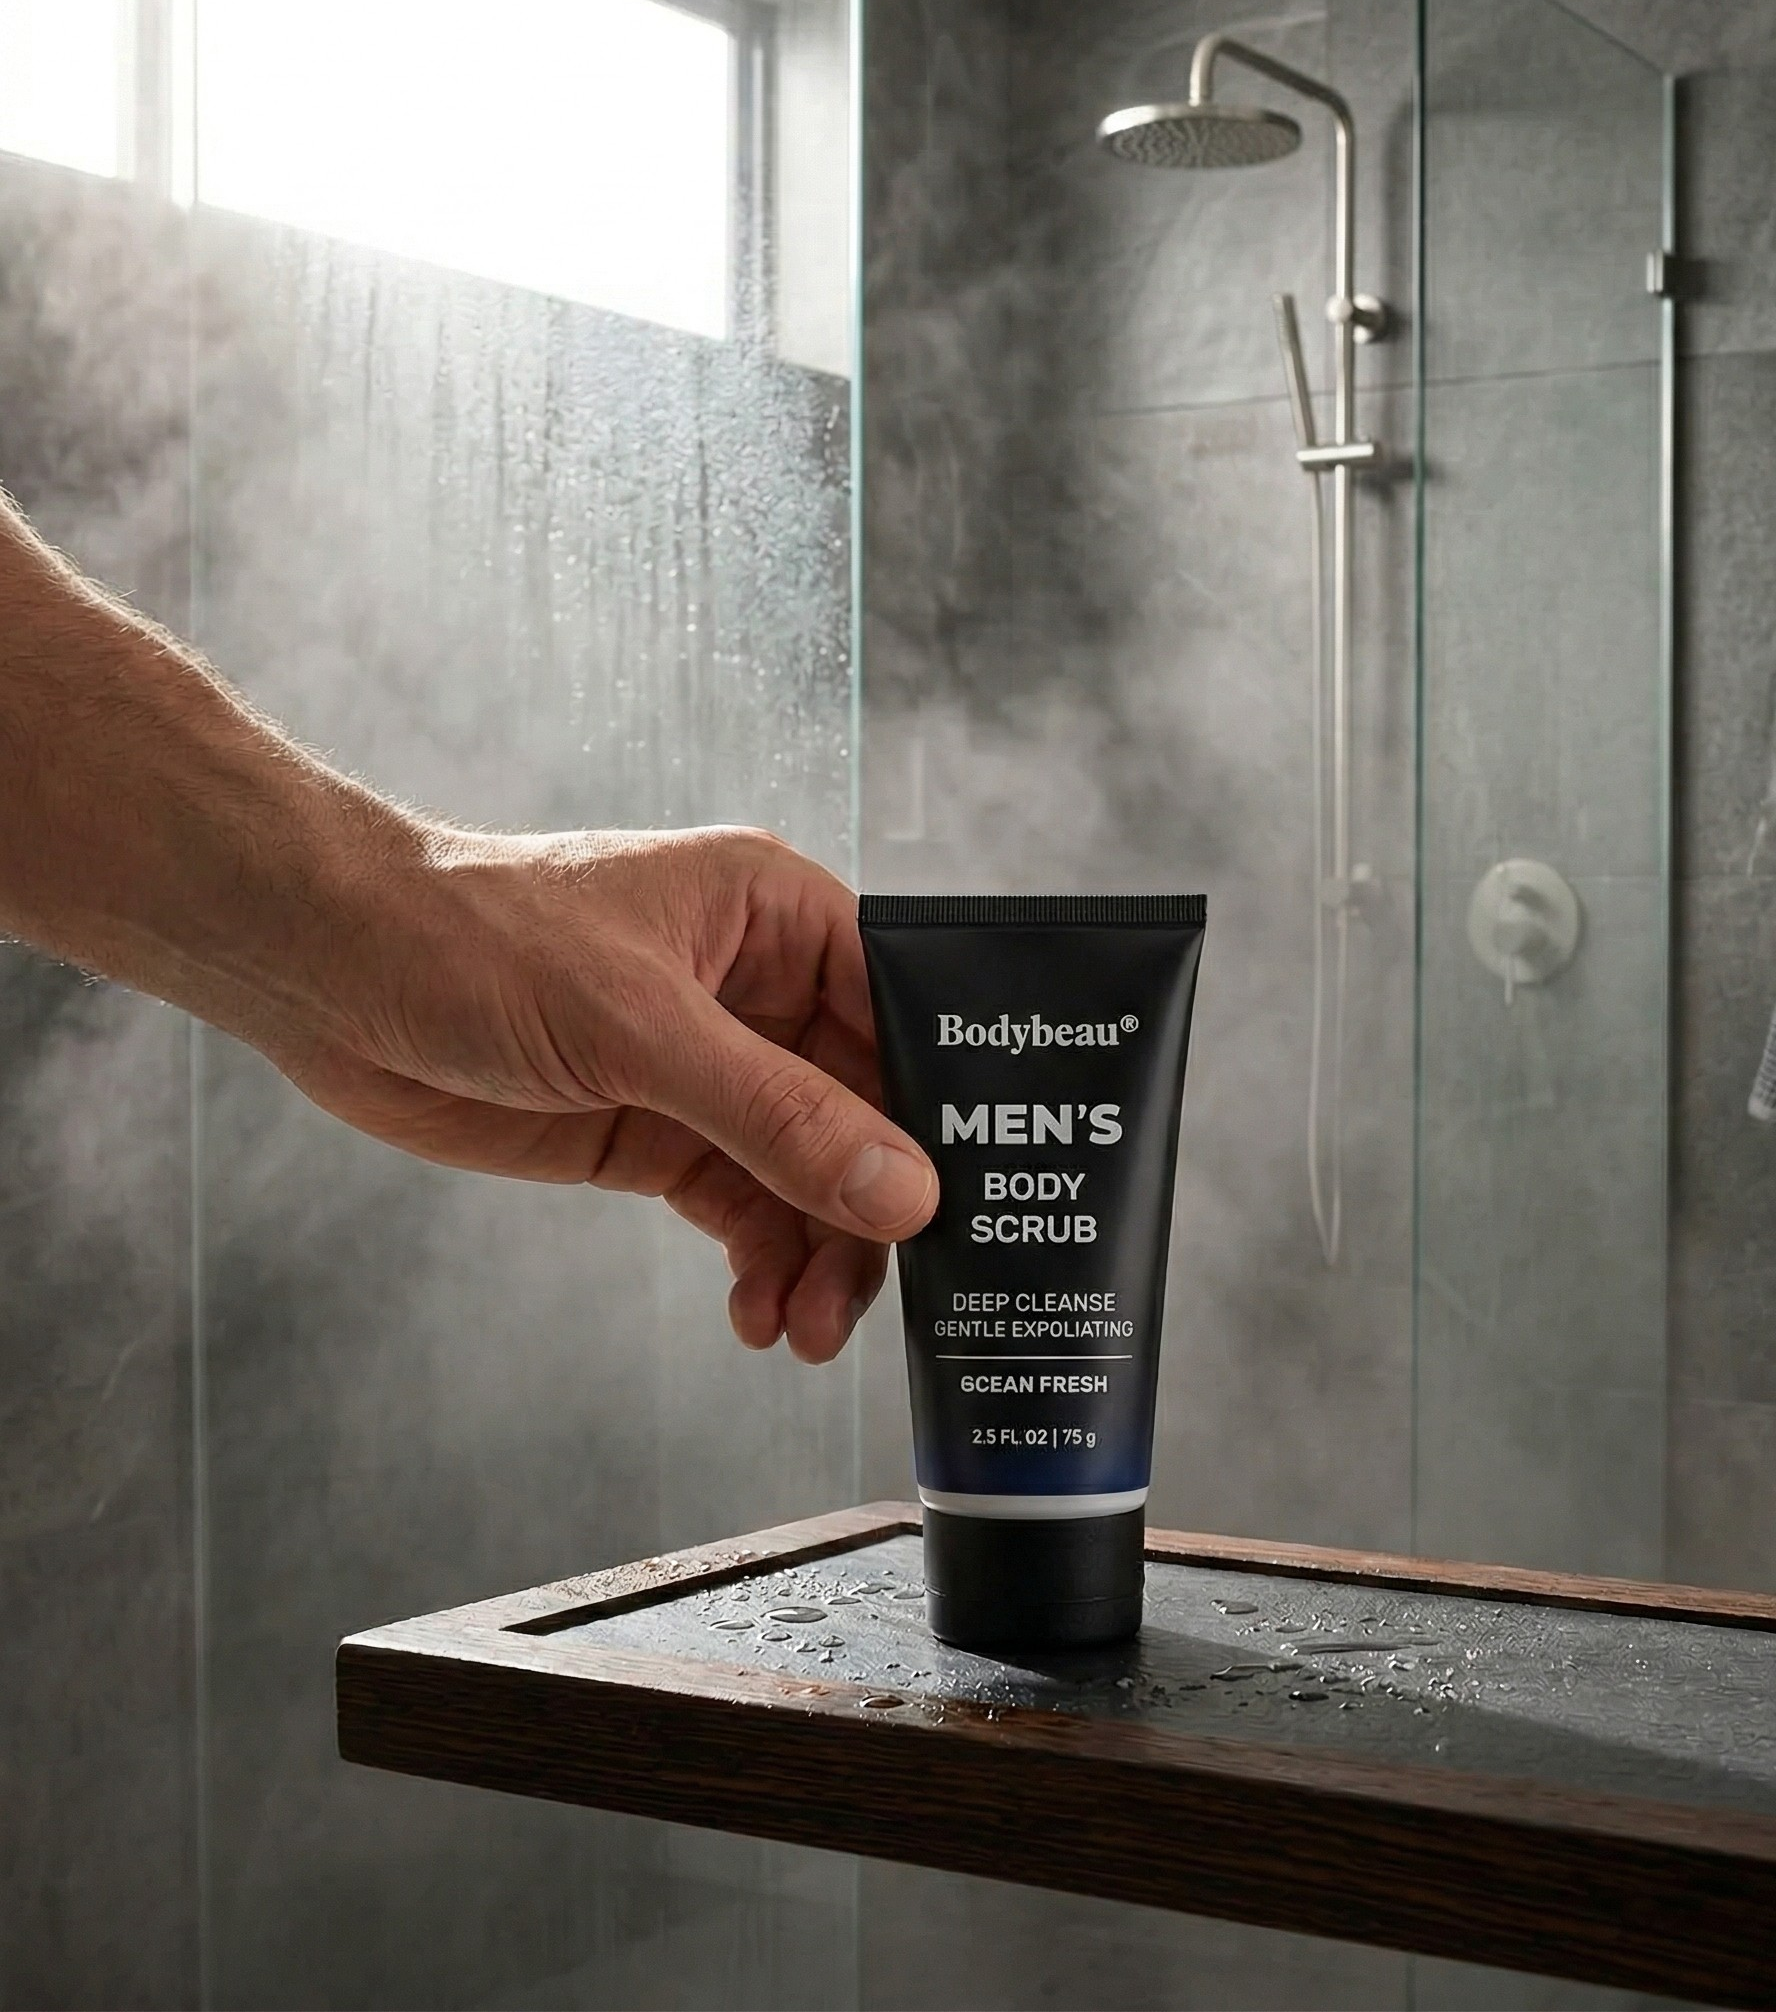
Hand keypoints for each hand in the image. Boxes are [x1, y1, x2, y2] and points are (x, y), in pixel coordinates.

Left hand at [269, 824, 936, 1362]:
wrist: (332, 973)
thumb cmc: (478, 938)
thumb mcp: (640, 1028)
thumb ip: (776, 1116)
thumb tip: (902, 1192)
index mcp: (777, 915)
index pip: (902, 1010)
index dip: (940, 1104)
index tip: (970, 1197)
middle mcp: (760, 989)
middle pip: (864, 1111)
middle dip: (869, 1208)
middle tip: (867, 1298)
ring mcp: (710, 1067)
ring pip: (807, 1175)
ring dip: (816, 1255)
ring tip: (804, 1331)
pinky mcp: (658, 1130)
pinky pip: (742, 1205)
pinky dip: (760, 1262)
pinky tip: (757, 1313)